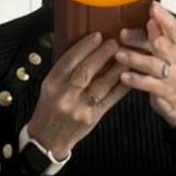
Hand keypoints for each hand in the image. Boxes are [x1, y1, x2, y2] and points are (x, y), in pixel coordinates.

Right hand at [25, 33, 128, 157]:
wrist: (48, 139)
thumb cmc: (49, 110)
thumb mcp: (49, 87)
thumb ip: (64, 71)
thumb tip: (84, 50)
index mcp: (52, 85)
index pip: (68, 60)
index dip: (84, 46)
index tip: (97, 36)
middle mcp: (65, 96)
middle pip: (86, 71)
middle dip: (102, 54)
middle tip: (114, 43)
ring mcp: (80, 108)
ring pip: (101, 84)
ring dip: (115, 68)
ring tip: (124, 56)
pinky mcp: (92, 118)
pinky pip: (110, 99)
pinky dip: (120, 86)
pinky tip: (128, 77)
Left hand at [116, 2, 175, 128]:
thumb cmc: (171, 75)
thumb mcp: (168, 53)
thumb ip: (158, 36)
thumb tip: (147, 18)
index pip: (173, 27)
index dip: (163, 16)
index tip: (152, 7)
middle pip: (160, 43)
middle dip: (140, 38)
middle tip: (123, 35)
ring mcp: (173, 76)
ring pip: (153, 63)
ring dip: (134, 58)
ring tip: (118, 55)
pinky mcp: (165, 92)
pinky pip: (148, 84)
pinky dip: (135, 79)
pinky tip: (123, 76)